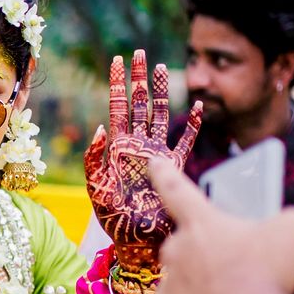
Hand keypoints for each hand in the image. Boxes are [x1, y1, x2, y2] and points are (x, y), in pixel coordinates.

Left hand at [85, 50, 203, 271]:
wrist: (136, 241)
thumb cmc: (112, 218)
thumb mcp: (96, 187)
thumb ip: (94, 158)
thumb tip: (100, 127)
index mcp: (117, 148)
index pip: (117, 108)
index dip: (117, 84)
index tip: (117, 60)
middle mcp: (137, 147)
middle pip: (138, 104)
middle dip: (137, 79)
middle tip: (138, 52)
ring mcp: (157, 155)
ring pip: (160, 115)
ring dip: (161, 92)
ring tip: (162, 68)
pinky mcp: (174, 168)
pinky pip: (185, 141)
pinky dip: (193, 124)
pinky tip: (198, 106)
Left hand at [148, 158, 293, 293]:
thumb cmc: (269, 274)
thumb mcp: (291, 232)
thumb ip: (280, 221)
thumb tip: (275, 229)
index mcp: (203, 223)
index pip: (178, 190)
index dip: (165, 174)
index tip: (153, 161)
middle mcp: (178, 250)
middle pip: (182, 243)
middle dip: (201, 251)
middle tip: (228, 266)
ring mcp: (169, 284)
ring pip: (180, 279)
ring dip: (199, 285)